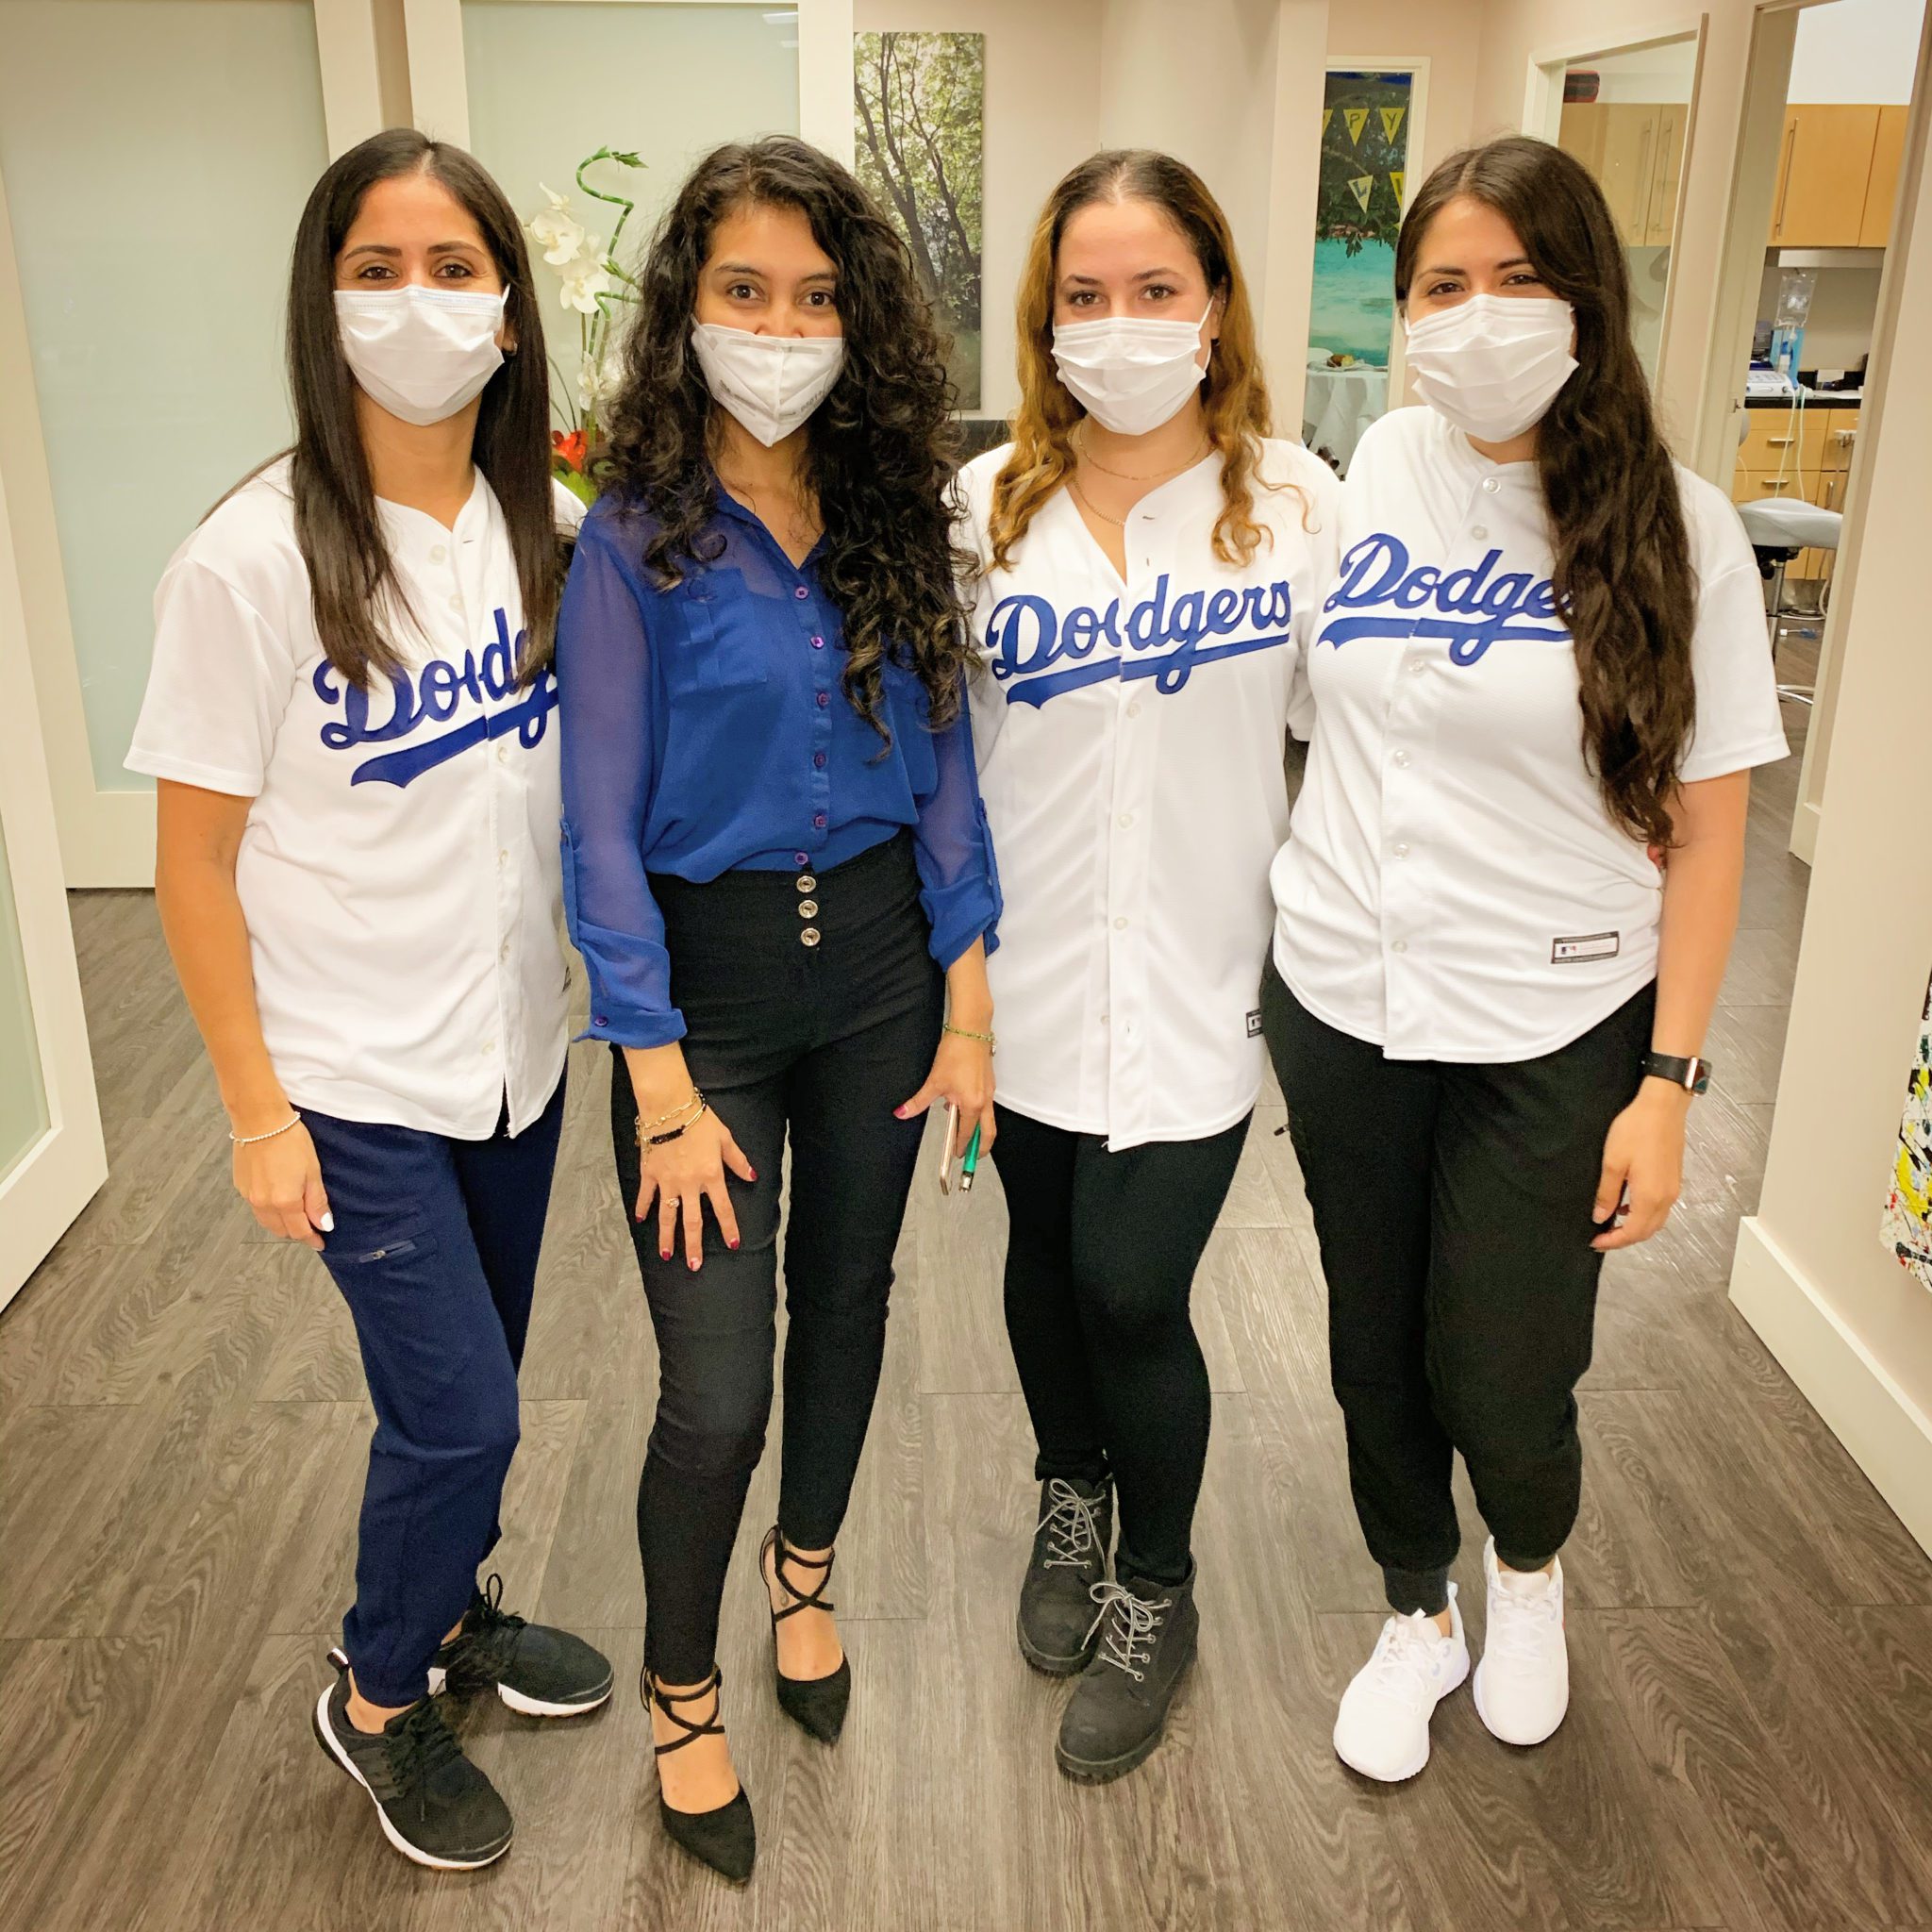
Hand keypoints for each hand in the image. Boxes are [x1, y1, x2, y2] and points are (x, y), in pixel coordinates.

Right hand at [232, 1120, 330, 1249]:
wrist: (259, 1120)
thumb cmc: (289, 1140)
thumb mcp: (312, 1171)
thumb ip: (316, 1201)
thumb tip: (324, 1225)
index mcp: (284, 1201)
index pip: (300, 1231)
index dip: (312, 1239)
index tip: (320, 1242)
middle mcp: (263, 1204)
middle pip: (281, 1230)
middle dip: (297, 1232)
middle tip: (311, 1227)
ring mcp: (249, 1196)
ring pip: (267, 1221)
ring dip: (281, 1223)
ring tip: (295, 1216)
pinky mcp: (240, 1186)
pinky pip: (256, 1208)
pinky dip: (269, 1210)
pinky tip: (278, 1200)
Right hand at [635, 1105, 755, 1270]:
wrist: (669, 1108)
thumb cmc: (700, 1121)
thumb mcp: (725, 1138)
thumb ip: (738, 1160)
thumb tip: (752, 1177)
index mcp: (710, 1176)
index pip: (723, 1208)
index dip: (729, 1228)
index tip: (733, 1244)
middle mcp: (689, 1184)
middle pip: (692, 1221)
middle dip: (693, 1245)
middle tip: (694, 1265)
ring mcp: (667, 1181)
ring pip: (667, 1215)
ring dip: (667, 1237)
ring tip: (667, 1255)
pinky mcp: (650, 1173)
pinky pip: (646, 1195)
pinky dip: (642, 1207)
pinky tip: (640, 1220)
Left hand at [896, 1030, 995, 1159]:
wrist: (971, 1029)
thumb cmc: (957, 1052)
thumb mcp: (934, 1081)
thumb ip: (919, 1101)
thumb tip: (903, 1112)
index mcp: (973, 1104)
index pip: (967, 1133)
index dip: (961, 1146)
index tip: (956, 1156)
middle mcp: (985, 1100)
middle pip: (988, 1132)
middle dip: (982, 1147)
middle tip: (975, 1158)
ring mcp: (990, 1091)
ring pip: (989, 1119)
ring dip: (980, 1130)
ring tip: (966, 1134)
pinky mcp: (989, 1083)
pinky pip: (987, 1105)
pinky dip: (979, 1113)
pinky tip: (964, 1107)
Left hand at [1591, 1081, 1689, 1249]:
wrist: (1662, 1107)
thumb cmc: (1637, 1130)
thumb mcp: (1612, 1163)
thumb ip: (1607, 1194)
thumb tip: (1601, 1216)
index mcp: (1649, 1196)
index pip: (1632, 1232)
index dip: (1613, 1242)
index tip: (1596, 1243)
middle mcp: (1666, 1197)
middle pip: (1647, 1231)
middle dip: (1624, 1239)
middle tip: (1602, 1238)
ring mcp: (1673, 1189)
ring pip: (1656, 1221)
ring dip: (1636, 1228)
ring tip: (1612, 1223)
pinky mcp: (1674, 1179)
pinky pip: (1661, 1208)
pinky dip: (1645, 1214)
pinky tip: (1628, 1205)